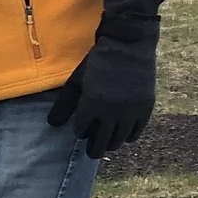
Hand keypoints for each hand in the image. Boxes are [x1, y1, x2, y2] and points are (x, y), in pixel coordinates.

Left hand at [46, 30, 157, 159]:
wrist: (128, 46)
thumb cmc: (98, 62)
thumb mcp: (77, 80)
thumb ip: (64, 103)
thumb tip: (52, 124)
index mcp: (92, 104)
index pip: (82, 130)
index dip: (80, 131)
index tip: (81, 130)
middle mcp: (111, 111)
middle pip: (100, 142)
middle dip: (93, 148)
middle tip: (91, 151)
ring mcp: (130, 111)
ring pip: (118, 140)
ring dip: (110, 144)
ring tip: (106, 143)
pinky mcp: (145, 109)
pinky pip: (135, 133)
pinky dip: (127, 137)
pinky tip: (122, 135)